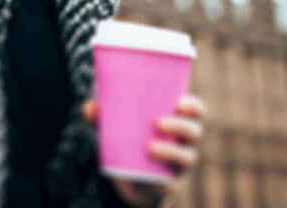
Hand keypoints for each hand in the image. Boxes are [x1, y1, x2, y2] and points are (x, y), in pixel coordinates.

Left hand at [80, 94, 205, 205]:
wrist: (129, 178)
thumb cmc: (129, 141)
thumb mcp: (116, 126)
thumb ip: (102, 116)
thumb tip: (91, 109)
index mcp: (176, 120)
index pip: (195, 111)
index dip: (193, 106)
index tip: (179, 102)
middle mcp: (184, 142)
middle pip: (194, 132)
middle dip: (180, 126)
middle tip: (158, 123)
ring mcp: (179, 165)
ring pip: (188, 158)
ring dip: (171, 152)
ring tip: (150, 148)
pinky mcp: (170, 185)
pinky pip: (171, 182)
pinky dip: (160, 179)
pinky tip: (146, 176)